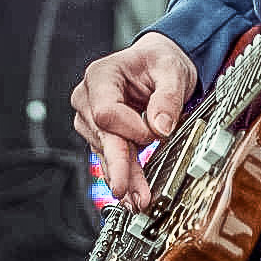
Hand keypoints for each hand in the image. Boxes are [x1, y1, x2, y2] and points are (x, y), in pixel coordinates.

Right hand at [71, 32, 197, 210]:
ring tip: (140, 198)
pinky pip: (111, 159)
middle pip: (102, 137)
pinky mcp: (102, 136)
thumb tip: (162, 127)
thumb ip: (168, 97)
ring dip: (125, 176)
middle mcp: (88, 99)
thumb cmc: (158, 62)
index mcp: (101, 75)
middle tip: (128, 190)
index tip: (155, 133)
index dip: (129, 127)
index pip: (105, 111)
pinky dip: (124, 176)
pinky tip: (131, 194)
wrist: (157, 65)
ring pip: (106, 153)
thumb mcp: (172, 70)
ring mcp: (91, 120)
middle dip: (119, 166)